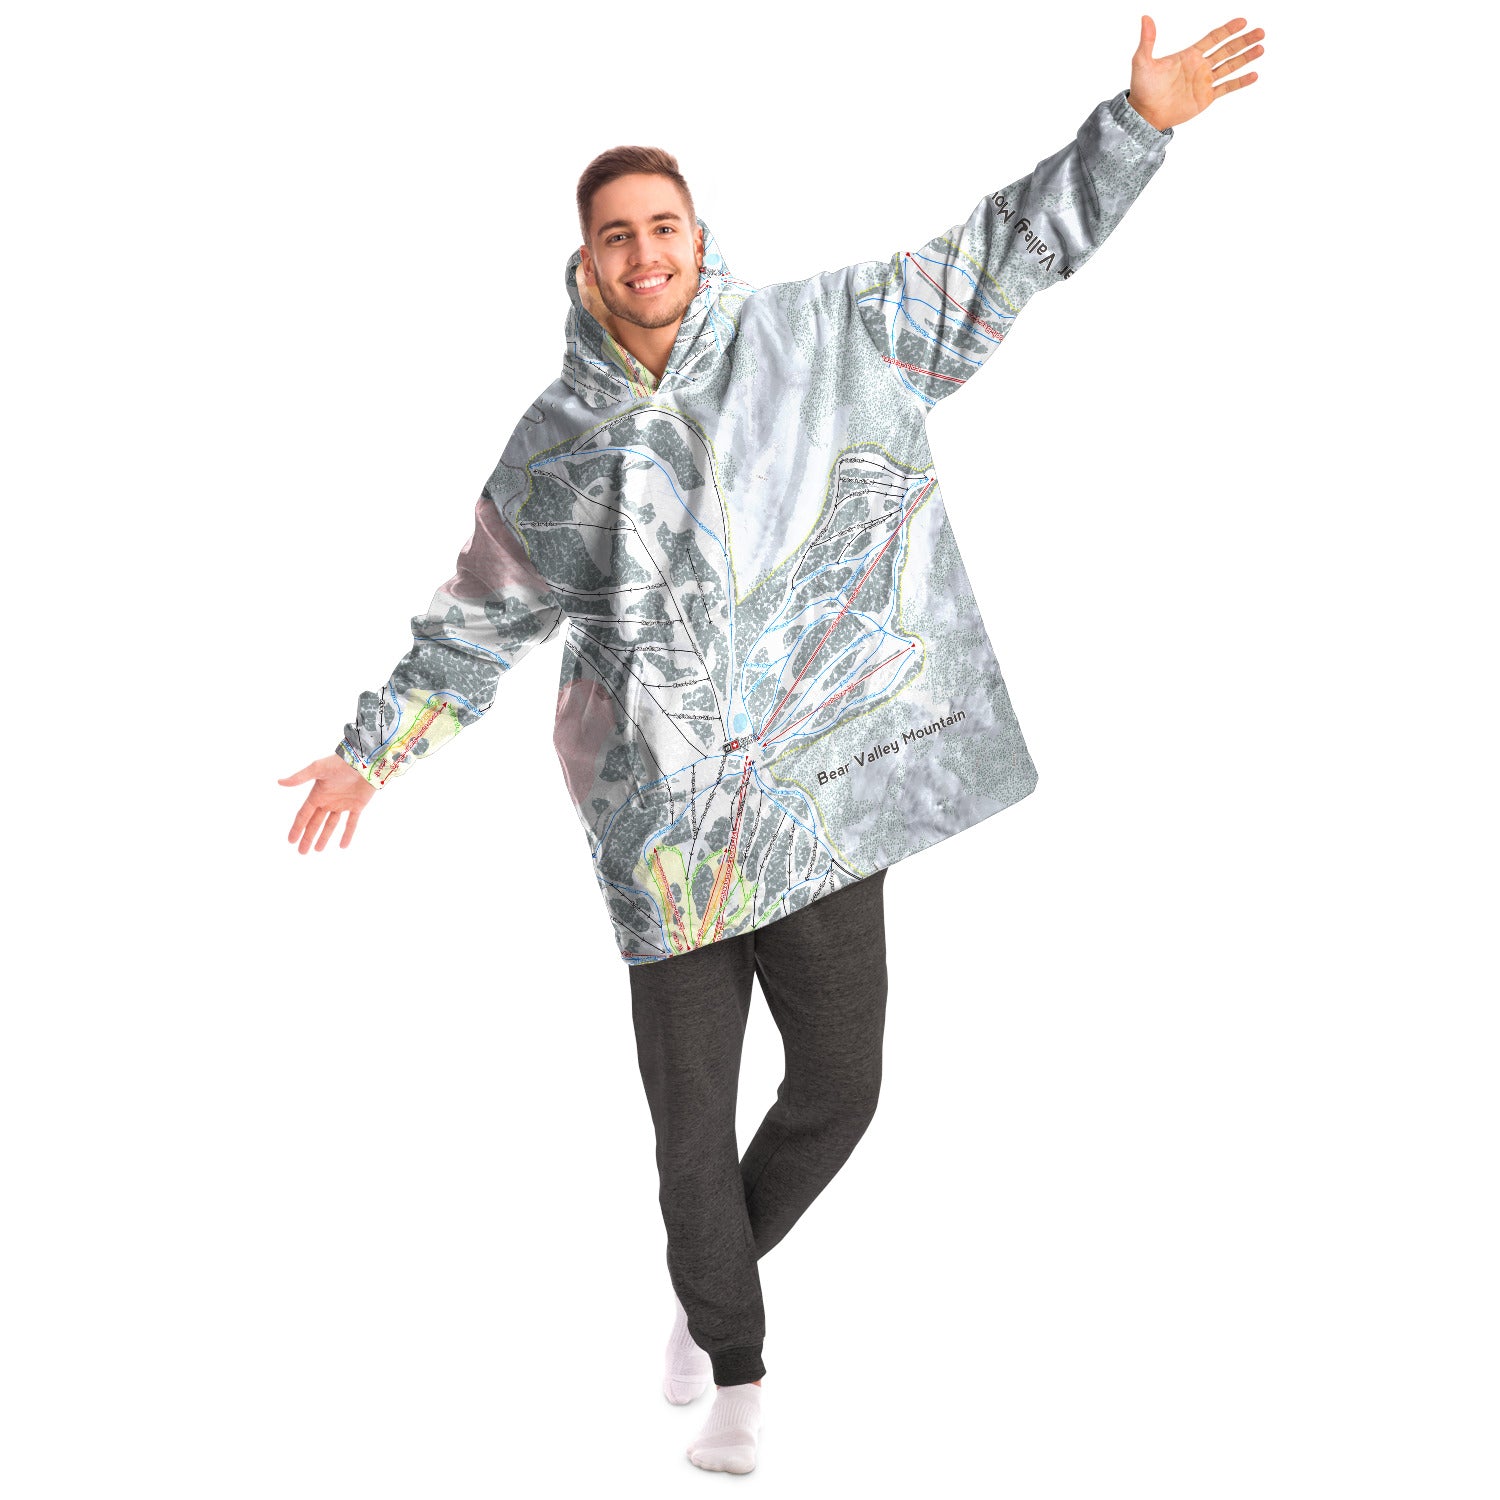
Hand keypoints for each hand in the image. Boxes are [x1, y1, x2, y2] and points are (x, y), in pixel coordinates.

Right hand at [279, 754, 376, 852]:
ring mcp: (343, 804)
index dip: (297, 828)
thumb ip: (300, 777)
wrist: (365, 760)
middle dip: (308, 837)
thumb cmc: (340, 762)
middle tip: (302, 852)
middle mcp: (328, 801)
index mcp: (318, 794)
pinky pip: (351, 823)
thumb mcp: (318, 768)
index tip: (291, 841)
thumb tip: (279, 782)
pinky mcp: (357, 805)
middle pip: (315, 823)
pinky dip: (348, 834)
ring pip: (331, 824)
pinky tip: (343, 846)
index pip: (304, 815)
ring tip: (317, 850)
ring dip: (324, 837)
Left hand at [1129, 15, 1264, 130]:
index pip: (1213, 38)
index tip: (1243, 21)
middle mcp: (1200, 66)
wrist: (1145, 114)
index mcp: (1189, 55)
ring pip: (1230, 66)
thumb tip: (1145, 17)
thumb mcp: (1142, 61)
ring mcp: (1204, 82)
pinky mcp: (1205, 98)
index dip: (1228, 30)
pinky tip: (1254, 75)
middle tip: (1261, 32)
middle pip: (1227, 50)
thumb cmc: (1142, 88)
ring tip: (1261, 48)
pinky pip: (1226, 88)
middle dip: (1243, 41)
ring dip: (1246, 57)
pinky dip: (1240, 82)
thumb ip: (1147, 40)